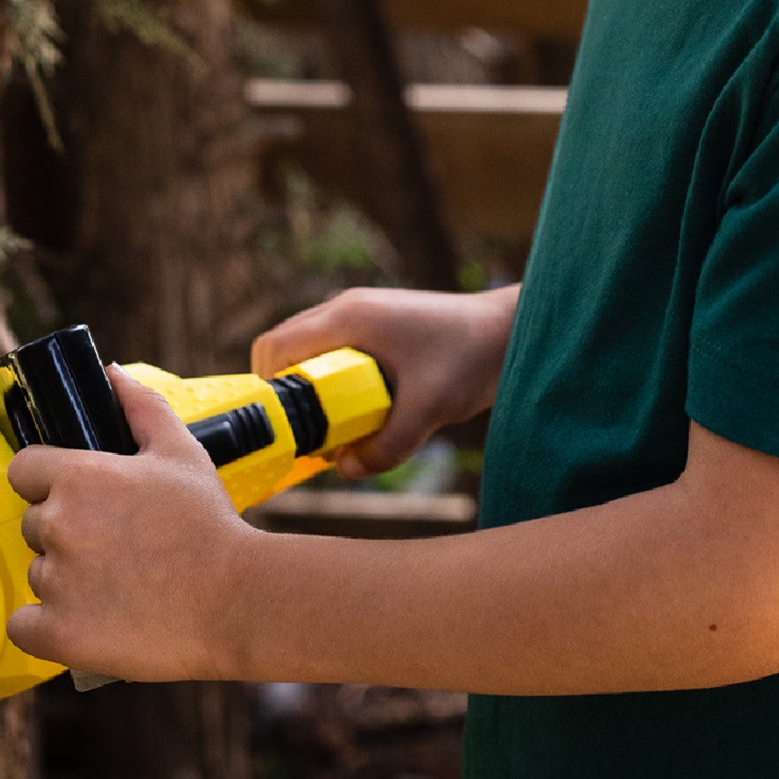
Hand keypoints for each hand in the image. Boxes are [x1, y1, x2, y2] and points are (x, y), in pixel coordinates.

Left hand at [3, 365, 255, 682]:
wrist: (238, 600)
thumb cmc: (209, 524)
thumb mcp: (179, 450)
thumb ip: (139, 405)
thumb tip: (110, 372)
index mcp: (78, 475)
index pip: (24, 471)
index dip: (49, 483)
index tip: (84, 502)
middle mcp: (59, 525)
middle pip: (33, 525)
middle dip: (65, 533)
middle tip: (116, 547)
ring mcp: (57, 581)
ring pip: (38, 574)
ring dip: (65, 580)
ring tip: (119, 585)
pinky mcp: (59, 633)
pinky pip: (25, 627)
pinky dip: (47, 627)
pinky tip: (88, 620)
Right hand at [250, 284, 517, 477]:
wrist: (511, 331)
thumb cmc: (471, 358)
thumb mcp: (429, 410)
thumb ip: (386, 446)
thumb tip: (343, 469)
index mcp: (347, 317)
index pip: (276, 347)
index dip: (267, 388)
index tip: (283, 428)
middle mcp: (346, 310)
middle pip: (284, 349)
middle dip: (287, 395)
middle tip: (308, 435)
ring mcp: (361, 315)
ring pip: (309, 353)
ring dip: (312, 390)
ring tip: (338, 428)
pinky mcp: (376, 327)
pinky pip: (334, 355)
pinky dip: (333, 384)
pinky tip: (361, 412)